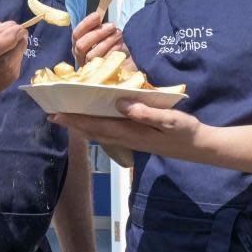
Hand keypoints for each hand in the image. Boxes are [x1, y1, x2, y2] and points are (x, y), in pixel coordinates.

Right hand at [0, 21, 26, 100]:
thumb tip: (11, 28)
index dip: (8, 39)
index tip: (19, 29)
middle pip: (2, 63)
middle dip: (17, 46)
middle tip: (21, 34)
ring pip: (8, 73)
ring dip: (18, 56)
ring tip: (17, 44)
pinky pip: (7, 81)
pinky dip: (14, 66)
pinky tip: (11, 57)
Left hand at [52, 100, 203, 162]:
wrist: (200, 148)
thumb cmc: (186, 132)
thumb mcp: (170, 120)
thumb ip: (147, 113)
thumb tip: (121, 104)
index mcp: (132, 132)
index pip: (98, 125)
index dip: (76, 120)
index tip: (56, 113)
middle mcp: (127, 138)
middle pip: (93, 131)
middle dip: (72, 123)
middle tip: (51, 114)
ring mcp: (131, 140)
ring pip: (99, 134)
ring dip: (81, 126)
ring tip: (66, 117)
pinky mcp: (136, 139)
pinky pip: (109, 133)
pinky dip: (96, 127)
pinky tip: (93, 122)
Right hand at [71, 12, 129, 67]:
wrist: (121, 62)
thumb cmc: (109, 45)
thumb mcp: (102, 34)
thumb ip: (97, 26)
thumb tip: (98, 16)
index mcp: (77, 44)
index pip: (76, 34)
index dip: (85, 24)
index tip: (97, 16)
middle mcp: (79, 56)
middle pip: (81, 45)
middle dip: (97, 33)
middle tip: (112, 26)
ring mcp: (88, 66)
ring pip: (92, 54)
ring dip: (107, 41)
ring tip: (118, 33)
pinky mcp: (99, 73)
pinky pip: (103, 62)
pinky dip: (112, 51)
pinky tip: (120, 44)